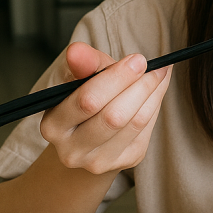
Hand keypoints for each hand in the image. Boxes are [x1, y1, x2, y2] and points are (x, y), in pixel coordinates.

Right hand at [39, 41, 171, 175]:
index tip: (137, 59)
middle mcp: (72, 150)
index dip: (116, 78)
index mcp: (53, 125)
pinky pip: (146, 129)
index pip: (88, 101)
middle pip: (113, 116)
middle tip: (153, 66)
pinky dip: (155, 104)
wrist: (89, 138)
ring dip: (152, 93)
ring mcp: (99, 161)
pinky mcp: (125, 161)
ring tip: (159, 73)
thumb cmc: (85, 98)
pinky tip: (157, 90)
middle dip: (138, 86)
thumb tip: (77, 50)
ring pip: (134, 123)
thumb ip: (81, 63)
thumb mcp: (79, 78)